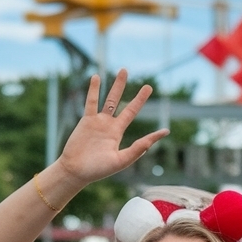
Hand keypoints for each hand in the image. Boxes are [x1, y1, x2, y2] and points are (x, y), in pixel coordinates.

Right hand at [56, 71, 168, 188]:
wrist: (75, 170)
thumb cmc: (97, 170)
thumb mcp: (119, 161)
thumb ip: (136, 150)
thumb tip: (151, 142)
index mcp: (119, 136)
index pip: (140, 129)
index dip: (152, 133)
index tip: (166, 131)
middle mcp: (110, 126)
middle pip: (127, 107)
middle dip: (138, 98)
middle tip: (149, 87)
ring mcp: (99, 121)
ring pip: (110, 100)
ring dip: (117, 85)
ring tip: (124, 70)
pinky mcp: (87, 120)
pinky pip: (91, 101)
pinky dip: (94, 89)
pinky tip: (96, 76)